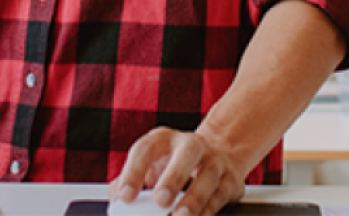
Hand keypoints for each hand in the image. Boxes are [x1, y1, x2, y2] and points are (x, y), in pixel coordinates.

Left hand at [109, 128, 250, 215]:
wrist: (217, 159)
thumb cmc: (172, 166)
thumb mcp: (148, 168)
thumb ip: (129, 183)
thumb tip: (116, 202)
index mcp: (164, 139)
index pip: (146, 149)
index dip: (133, 172)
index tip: (125, 197)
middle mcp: (192, 145)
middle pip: (187, 153)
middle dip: (173, 177)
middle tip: (160, 201)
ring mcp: (215, 161)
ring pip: (208, 176)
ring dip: (194, 200)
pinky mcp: (231, 180)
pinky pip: (220, 196)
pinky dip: (207, 211)